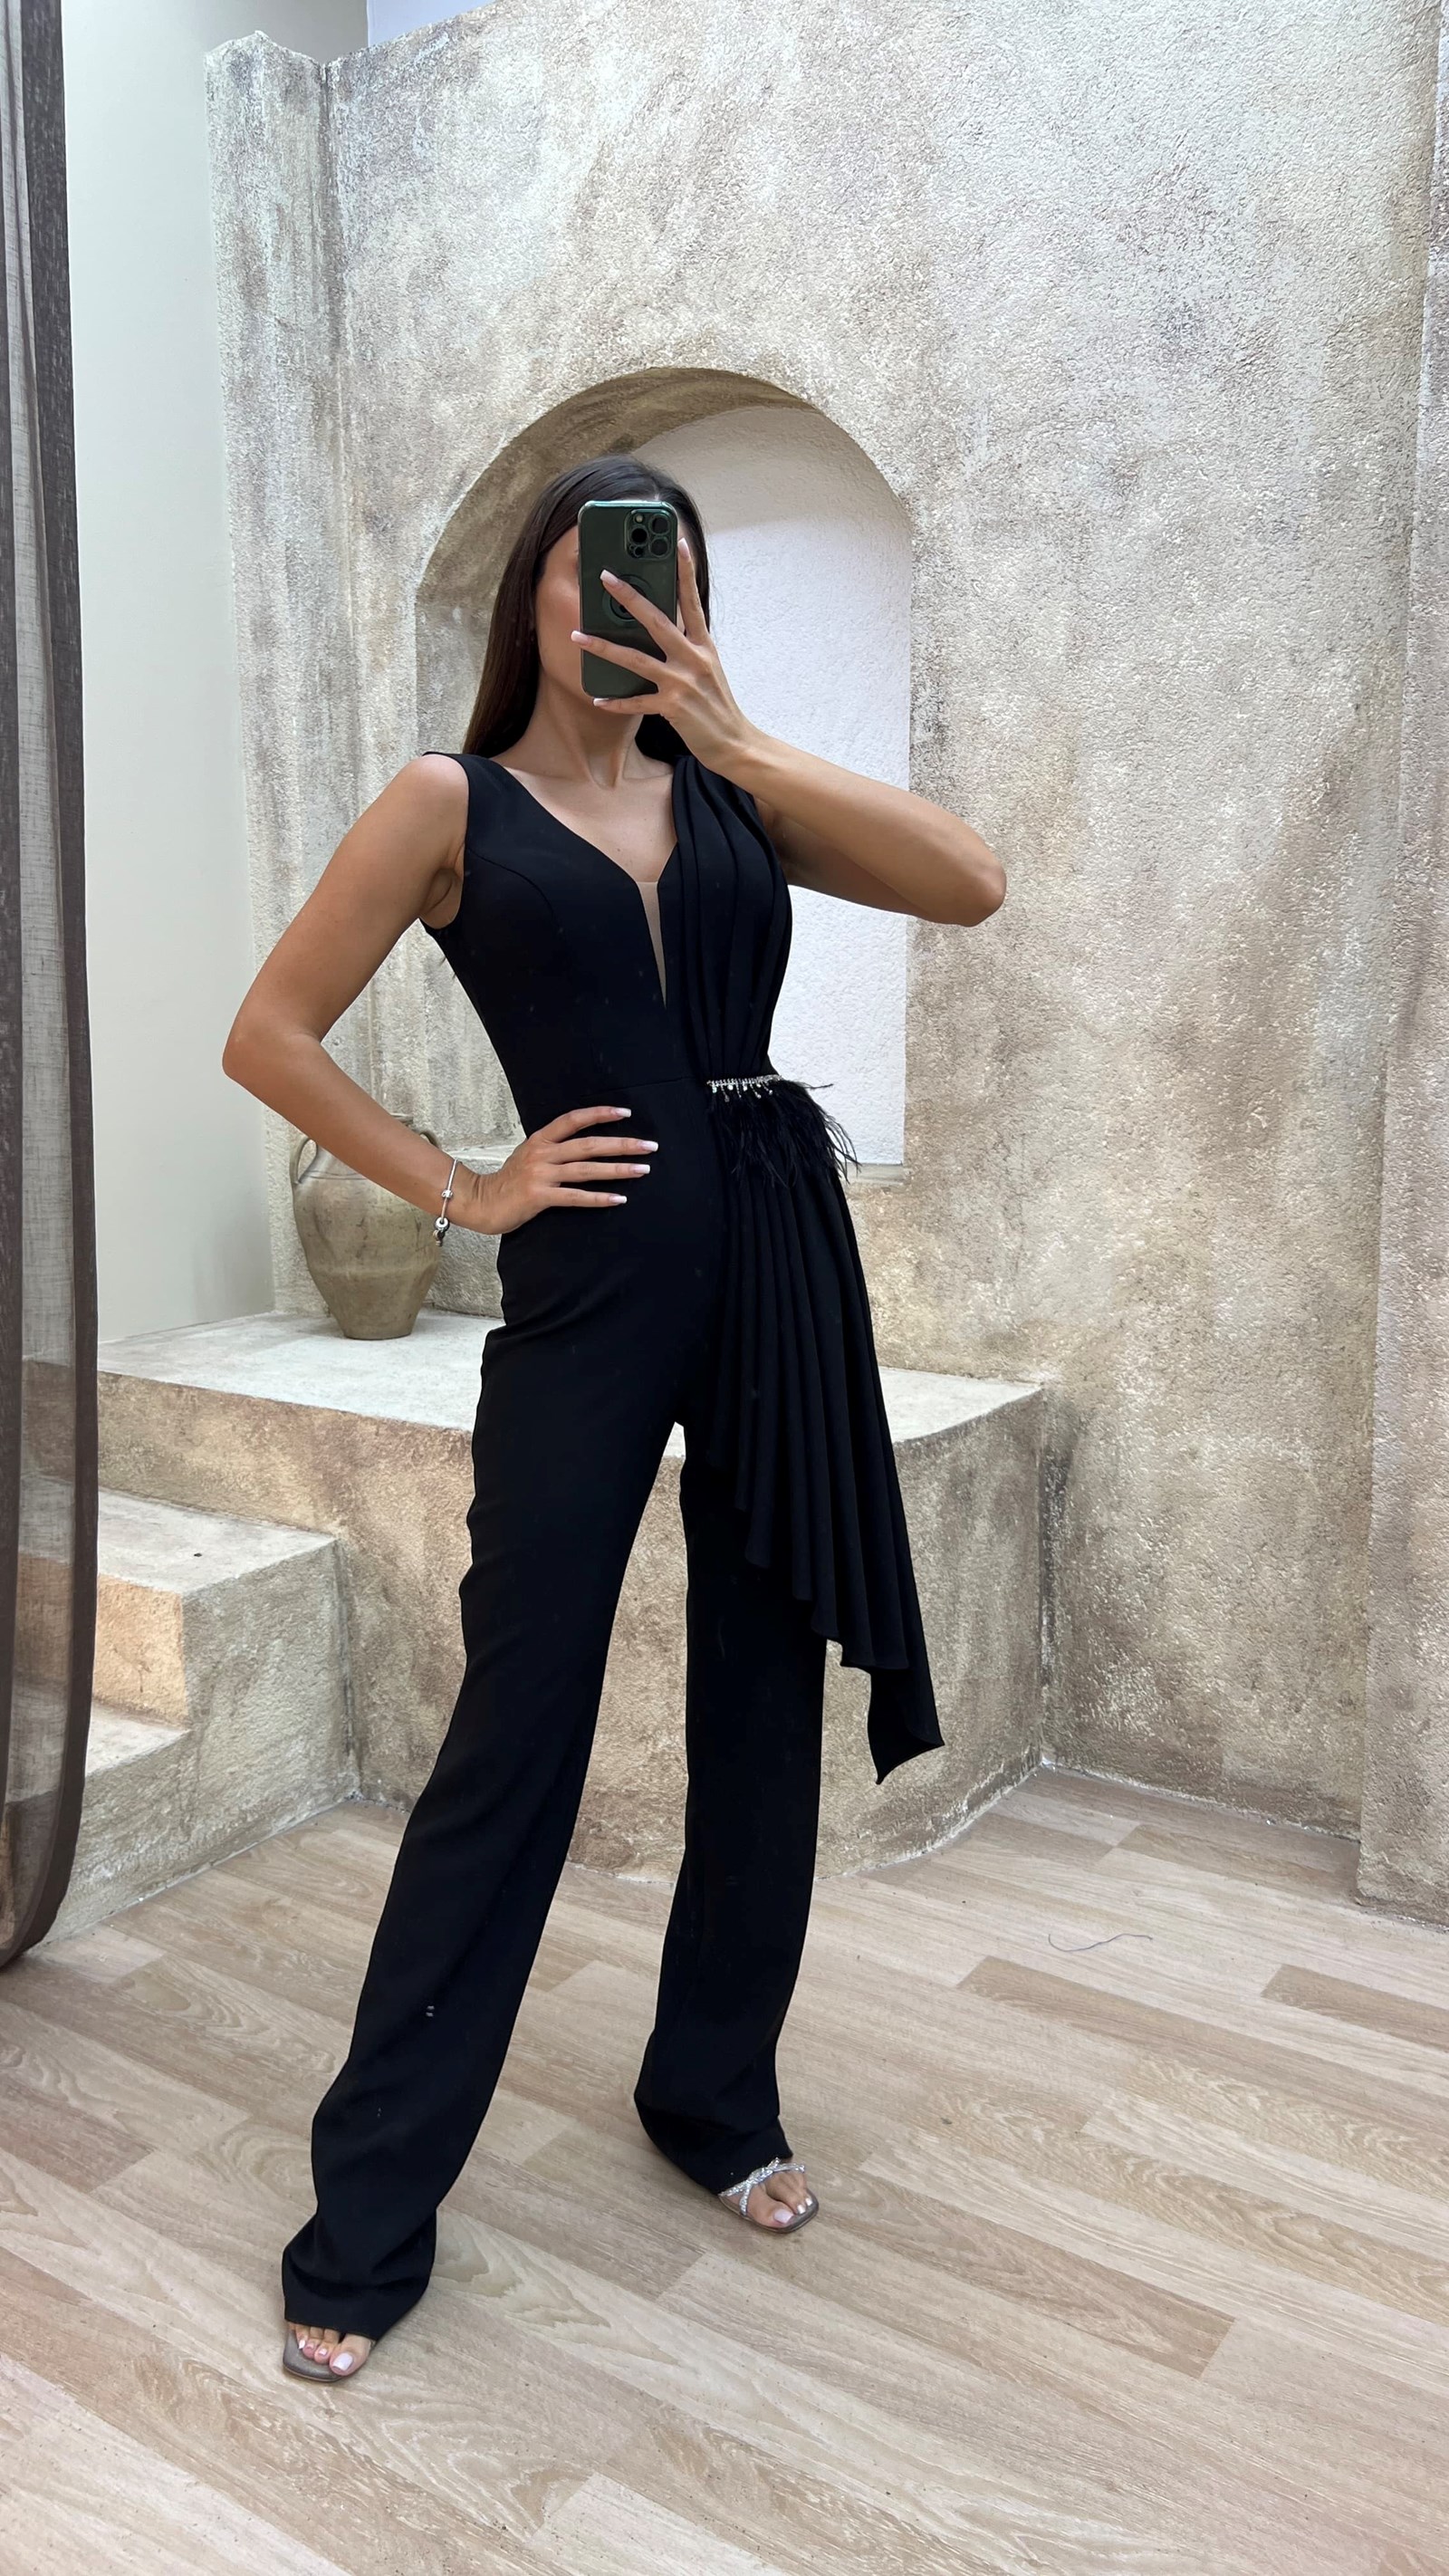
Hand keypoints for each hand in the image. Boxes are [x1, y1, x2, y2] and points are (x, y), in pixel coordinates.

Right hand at [453, 1107, 657, 1233]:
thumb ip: (552, 1148)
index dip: (600, 1114)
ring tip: (643, 1170)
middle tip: (649, 1145)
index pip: (574, 1119)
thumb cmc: (508, 1181)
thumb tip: (582, 1145)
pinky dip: (599, 1198)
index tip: (625, 1114)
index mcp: (540, 1139)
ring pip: (587, 1169)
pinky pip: (576, 1197)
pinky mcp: (540, 1196)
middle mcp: (542, 1153)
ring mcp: (541, 1174)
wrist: (481, 1202)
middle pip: (589, 1144)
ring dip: (618, 1169)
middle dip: (622, 1144)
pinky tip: (619, 1199)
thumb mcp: (527, 1155)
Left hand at [570, 537, 759, 773]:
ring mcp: (682, 683)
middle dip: (628, 597)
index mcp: (704, 646)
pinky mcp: (673, 708)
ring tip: (578, 636)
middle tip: (605, 577)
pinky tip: (598, 698)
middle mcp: (693, 659)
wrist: (735, 744)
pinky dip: (616, 701)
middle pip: (656, 621)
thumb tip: (663, 630)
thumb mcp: (709, 669)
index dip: (685, 572)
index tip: (678, 543)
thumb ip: (688, 648)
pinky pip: (637, 702)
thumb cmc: (718, 706)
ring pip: (636, 659)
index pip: (692, 601)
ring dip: (603, 647)